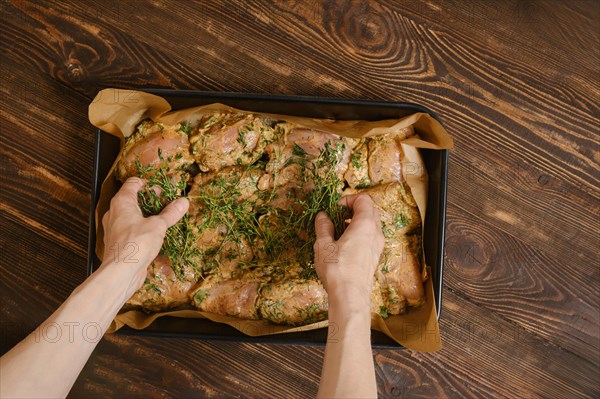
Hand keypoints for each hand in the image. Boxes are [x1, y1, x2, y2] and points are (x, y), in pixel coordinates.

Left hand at [101, 177, 188, 294]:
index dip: (150, 185)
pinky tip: (154, 236)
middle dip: (151, 201)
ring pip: (131, 215)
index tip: (163, 193)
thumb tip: (183, 202)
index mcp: (121, 202)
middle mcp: (114, 213)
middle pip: (133, 199)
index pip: (134, 183)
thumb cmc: (136, 244)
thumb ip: (171, 213)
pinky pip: (130, 229)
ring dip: (147, 216)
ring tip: (162, 221)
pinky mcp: (118, 242)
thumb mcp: (158, 225)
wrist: (121, 272)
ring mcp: (114, 228)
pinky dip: (142, 229)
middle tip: (166, 207)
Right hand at [313, 194, 384, 311]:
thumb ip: (323, 226)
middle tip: (335, 217)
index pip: (363, 199)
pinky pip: (370, 237)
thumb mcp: (323, 244)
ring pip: (370, 224)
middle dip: (352, 209)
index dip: (348, 199)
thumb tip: (323, 216)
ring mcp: (378, 245)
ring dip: (355, 222)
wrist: (350, 296)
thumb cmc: (337, 269)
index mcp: (366, 224)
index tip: (334, 208)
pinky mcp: (375, 257)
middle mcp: (376, 232)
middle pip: (369, 210)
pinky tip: (343, 245)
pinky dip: (358, 234)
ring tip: (337, 231)